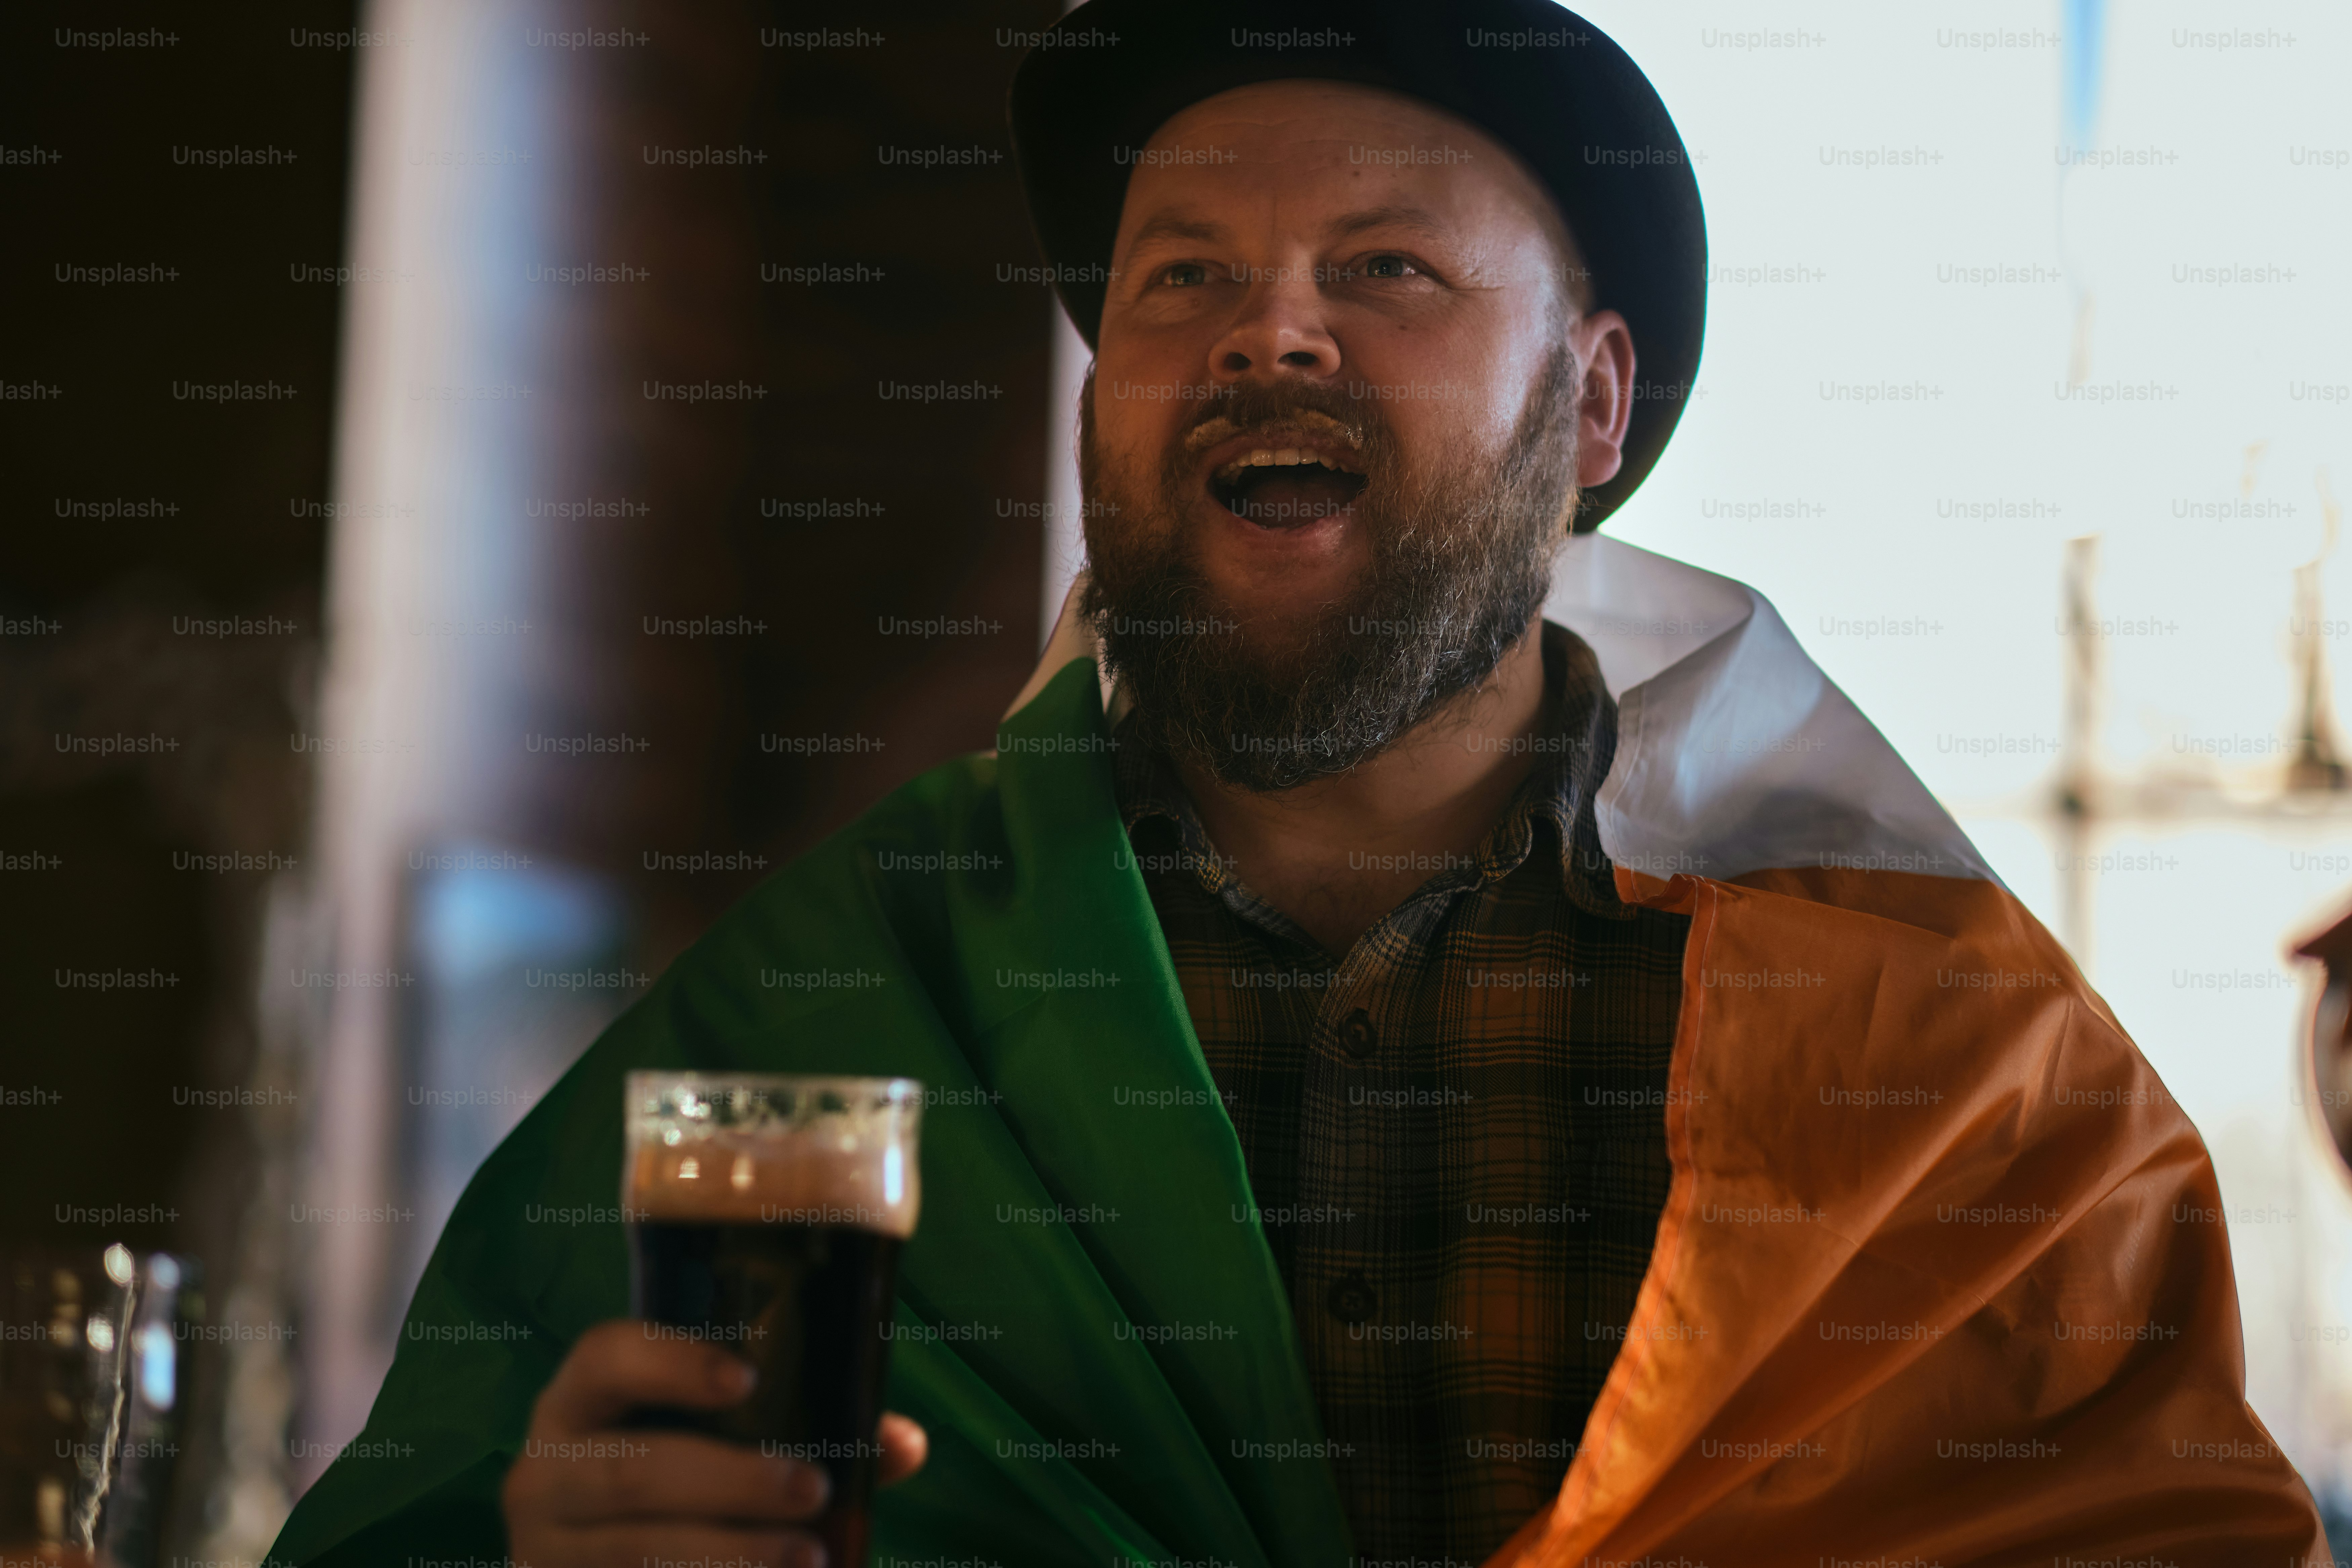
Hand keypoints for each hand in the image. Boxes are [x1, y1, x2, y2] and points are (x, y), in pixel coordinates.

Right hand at [502, 1320, 928, 1567]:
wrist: (596, 1559)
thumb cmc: (671, 1478)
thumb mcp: (711, 1442)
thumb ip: (805, 1433)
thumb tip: (906, 1443)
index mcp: (578, 1402)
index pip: (607, 1358)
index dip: (672, 1364)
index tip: (746, 1378)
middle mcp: (543, 1472)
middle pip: (634, 1472)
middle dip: (731, 1482)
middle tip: (812, 1489)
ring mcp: (543, 1550)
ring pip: (635, 1551)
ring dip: (730, 1555)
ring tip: (810, 1557)